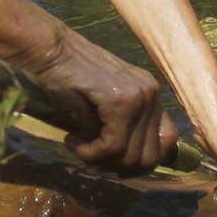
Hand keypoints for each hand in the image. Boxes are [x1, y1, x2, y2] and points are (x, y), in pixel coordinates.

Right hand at [27, 28, 178, 172]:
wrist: (49, 48)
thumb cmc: (68, 74)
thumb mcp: (104, 99)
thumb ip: (121, 122)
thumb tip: (128, 164)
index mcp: (150, 92)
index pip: (168, 141)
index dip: (143, 161)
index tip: (116, 164)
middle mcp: (151, 93)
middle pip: (151, 157)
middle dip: (119, 167)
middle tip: (92, 157)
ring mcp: (138, 96)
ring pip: (130, 157)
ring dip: (100, 161)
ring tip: (78, 146)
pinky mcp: (120, 101)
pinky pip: (112, 147)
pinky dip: (90, 153)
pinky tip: (72, 141)